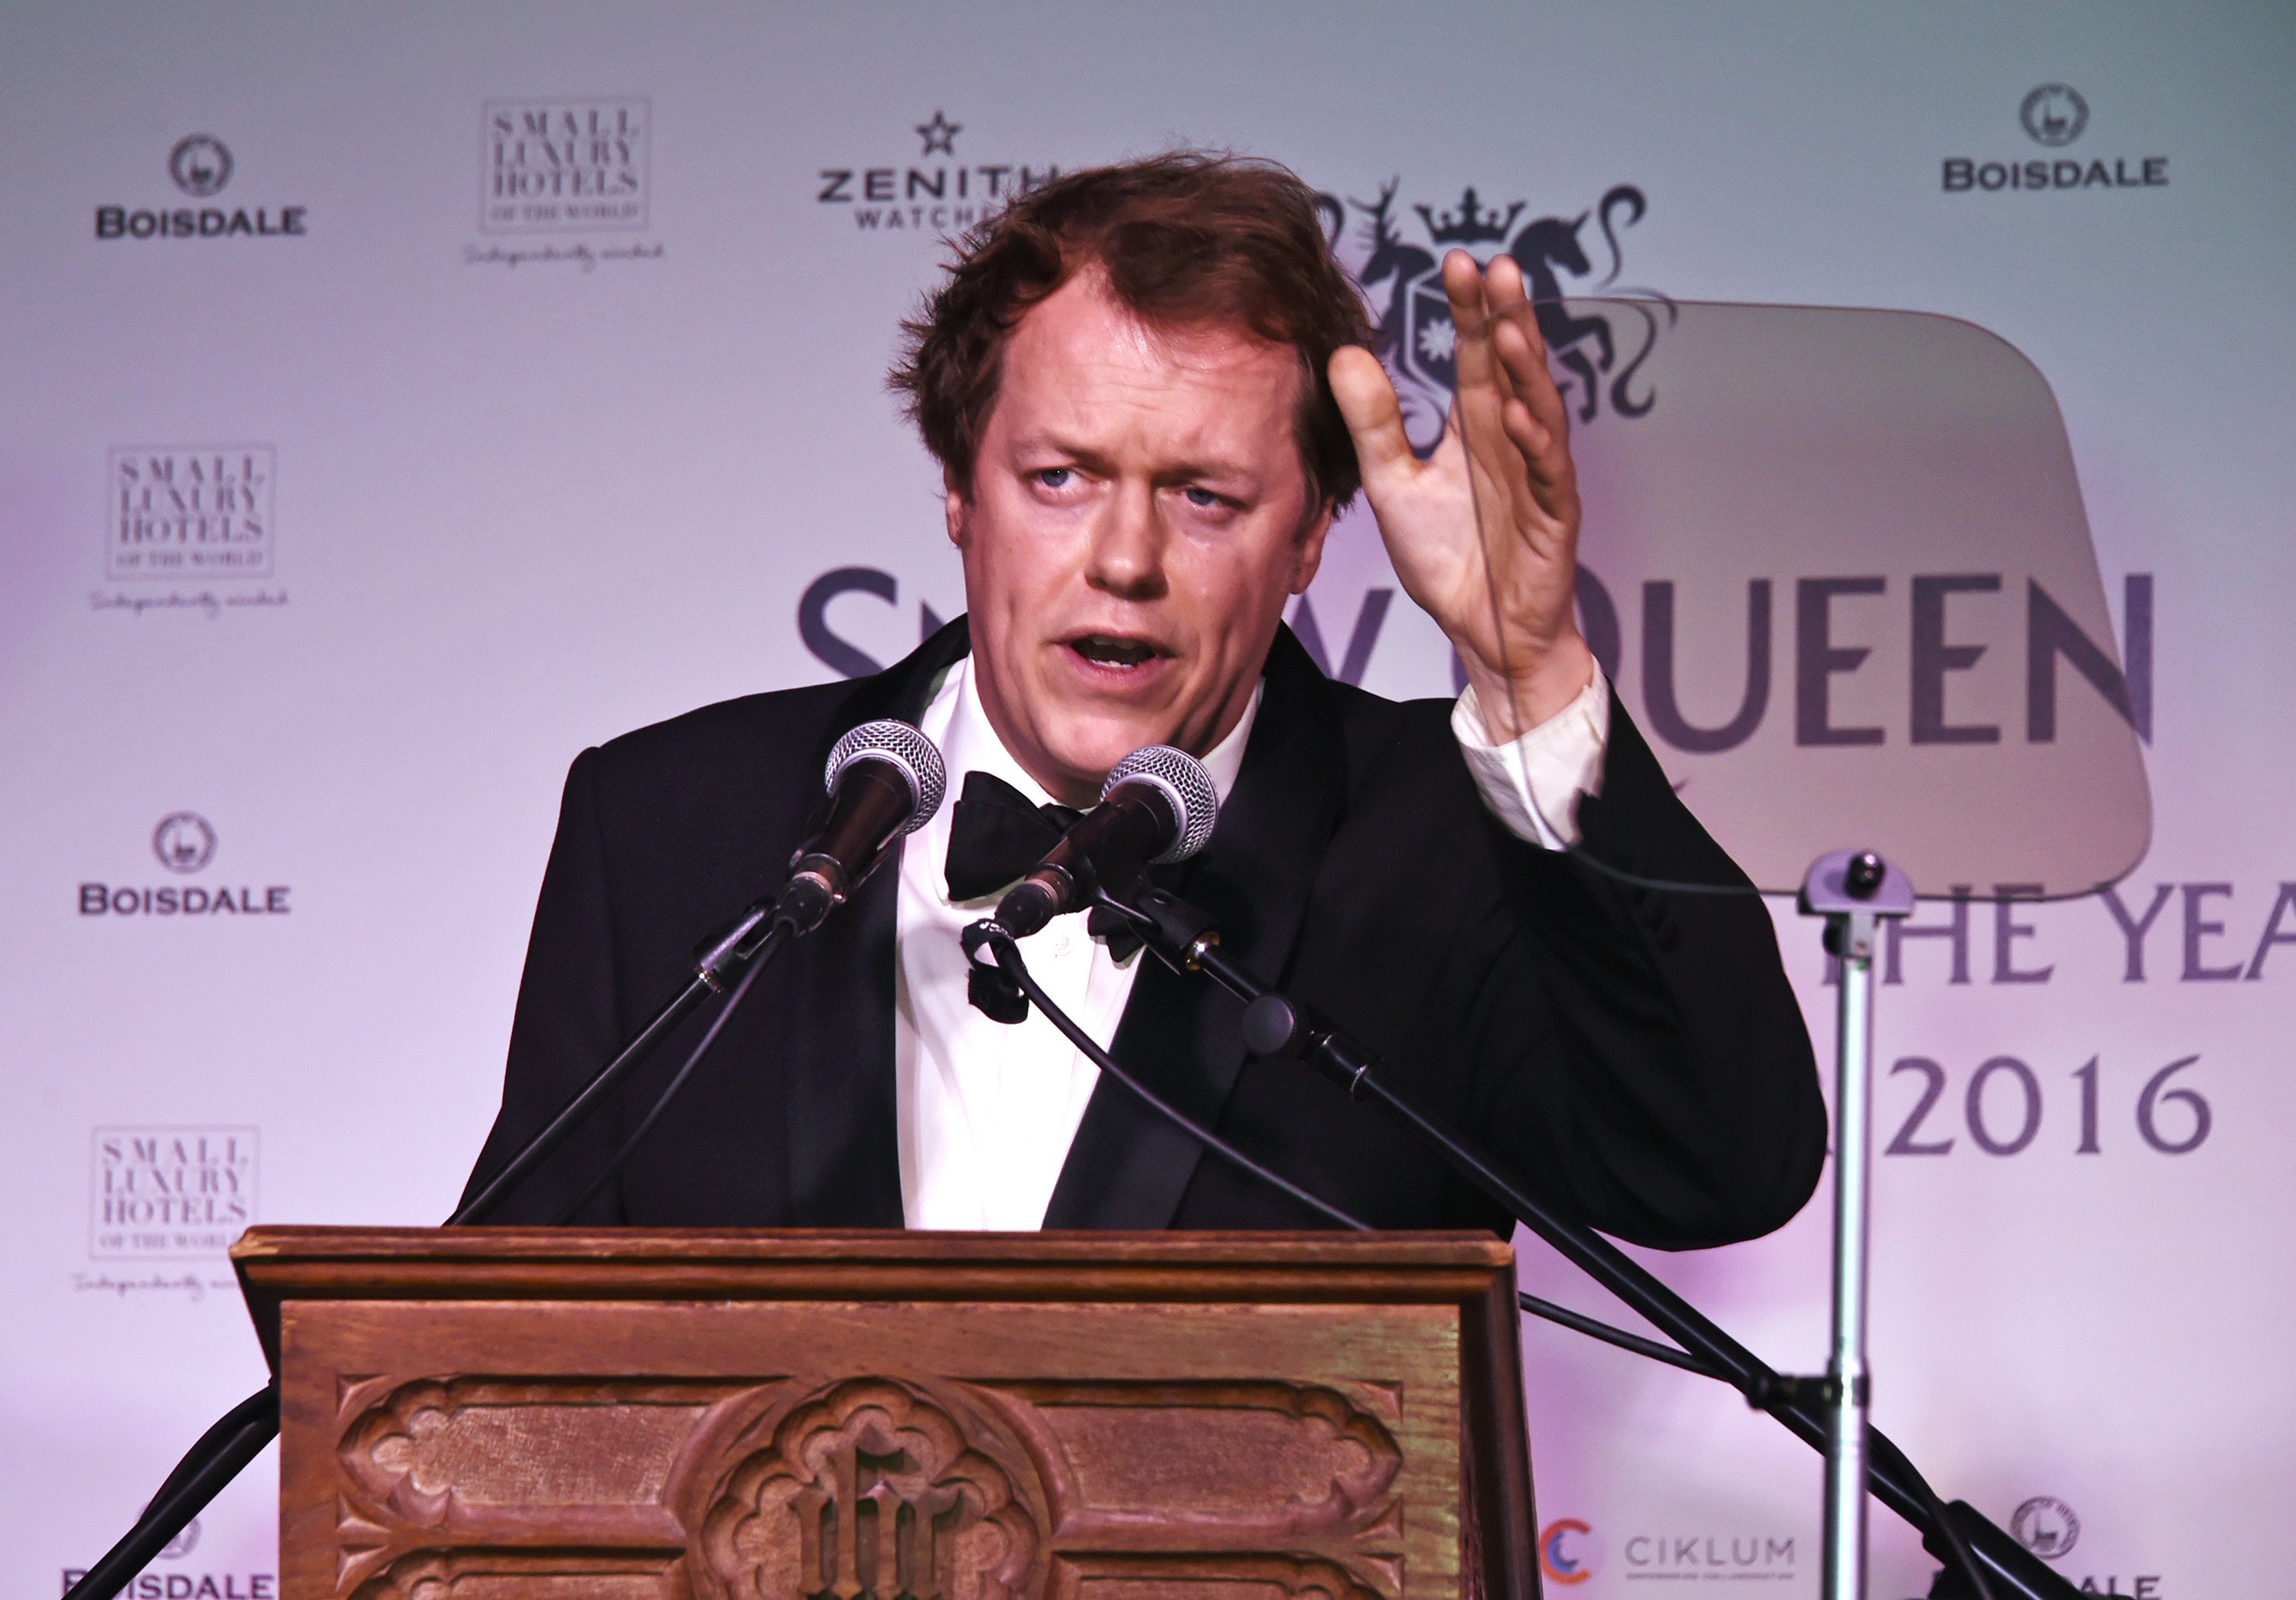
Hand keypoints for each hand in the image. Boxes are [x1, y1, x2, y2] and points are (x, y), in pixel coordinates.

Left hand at [1329, 248, 1594, 739]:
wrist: (1482, 632)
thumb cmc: (1447, 558)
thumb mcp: (1393, 484)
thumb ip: (1375, 423)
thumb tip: (1345, 353)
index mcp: (1476, 426)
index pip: (1475, 354)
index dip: (1470, 310)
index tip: (1455, 262)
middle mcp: (1512, 439)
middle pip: (1513, 366)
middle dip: (1506, 316)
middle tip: (1494, 267)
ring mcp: (1538, 474)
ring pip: (1540, 408)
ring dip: (1525, 368)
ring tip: (1506, 328)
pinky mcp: (1555, 515)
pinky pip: (1548, 471)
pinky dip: (1534, 441)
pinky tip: (1515, 413)